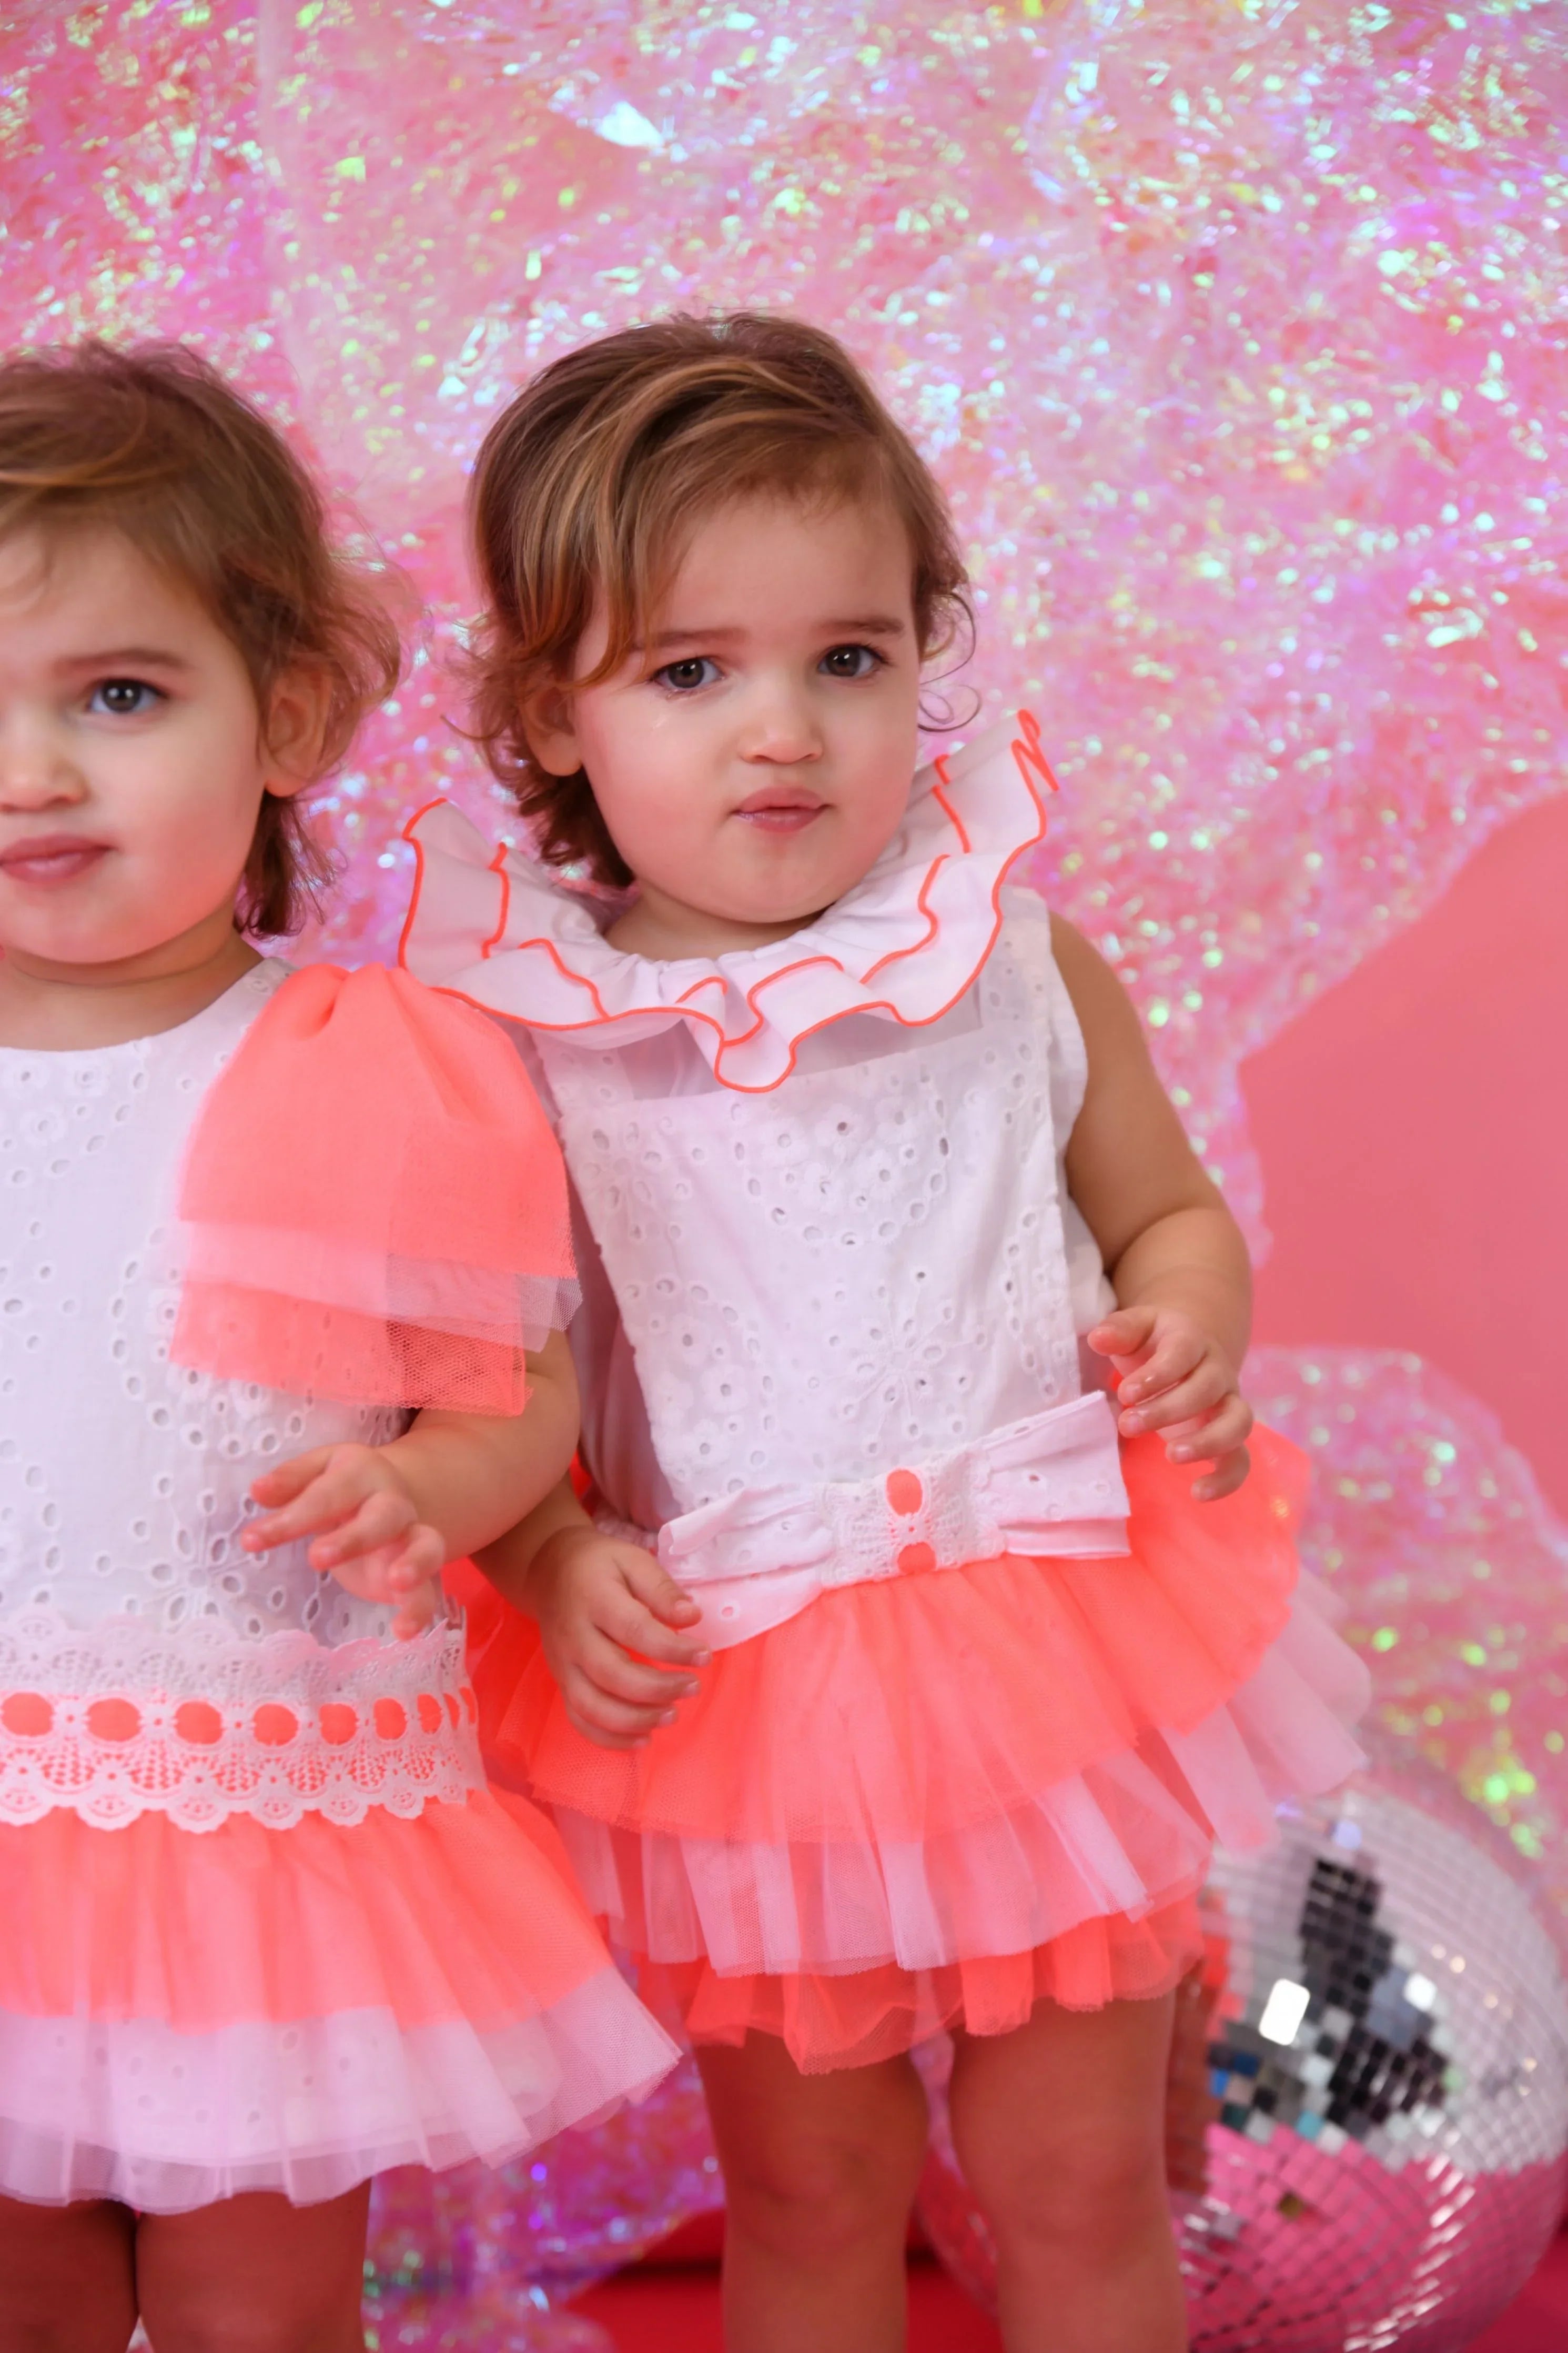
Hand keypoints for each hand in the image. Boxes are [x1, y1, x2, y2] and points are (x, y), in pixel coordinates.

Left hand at [245, 1444, 444, 1639]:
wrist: (389, 1496)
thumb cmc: (339, 1488)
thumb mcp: (315, 1474)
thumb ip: (290, 1482)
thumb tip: (258, 1491)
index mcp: (362, 1472)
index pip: (327, 1493)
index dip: (291, 1517)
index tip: (251, 1541)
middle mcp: (392, 1502)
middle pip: (383, 1515)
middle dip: (354, 1537)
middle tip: (316, 1559)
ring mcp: (410, 1537)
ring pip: (426, 1545)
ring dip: (414, 1563)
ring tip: (396, 1582)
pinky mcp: (417, 1573)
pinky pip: (429, 1590)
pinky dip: (420, 1610)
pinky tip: (404, 1631)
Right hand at [531, 1525, 709, 1750]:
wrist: (548, 1571)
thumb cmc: (599, 1565)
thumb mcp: (633, 1559)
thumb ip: (661, 1589)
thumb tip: (692, 1618)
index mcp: (594, 1599)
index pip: (635, 1631)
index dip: (672, 1649)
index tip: (705, 1655)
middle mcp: (573, 1636)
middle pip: (612, 1675)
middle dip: (658, 1689)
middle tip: (693, 1687)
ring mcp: (562, 1664)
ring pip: (592, 1706)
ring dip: (636, 1719)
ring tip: (673, 1715)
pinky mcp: (560, 1683)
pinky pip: (579, 1719)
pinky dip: (610, 1739)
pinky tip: (644, 1738)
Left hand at [1088, 1304, 1253, 1501]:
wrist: (1187, 1352)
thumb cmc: (1153, 1344)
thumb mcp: (1135, 1329)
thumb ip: (1119, 1330)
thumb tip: (1097, 1338)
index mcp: (1192, 1340)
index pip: (1183, 1352)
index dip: (1157, 1373)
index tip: (1125, 1392)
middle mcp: (1217, 1372)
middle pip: (1206, 1389)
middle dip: (1167, 1409)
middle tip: (1127, 1424)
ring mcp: (1229, 1405)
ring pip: (1237, 1423)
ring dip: (1208, 1441)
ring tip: (1171, 1456)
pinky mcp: (1229, 1437)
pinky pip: (1241, 1459)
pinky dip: (1227, 1479)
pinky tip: (1198, 1493)